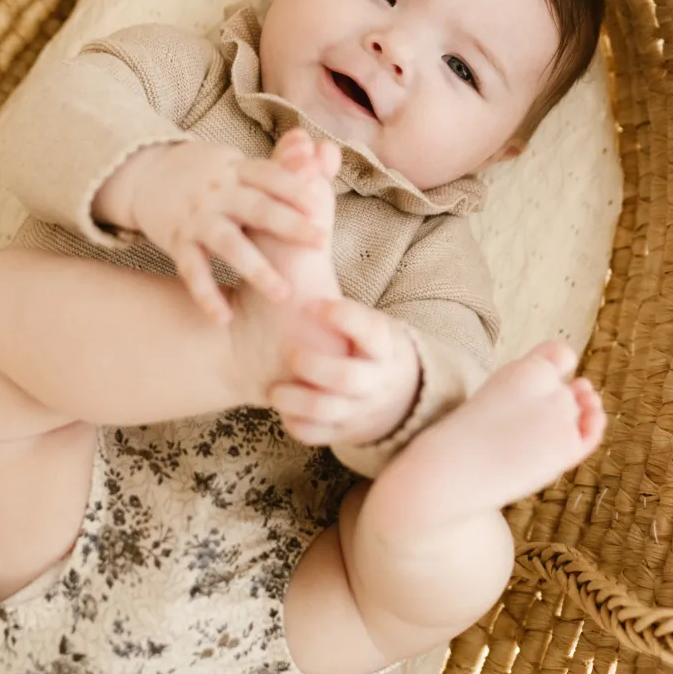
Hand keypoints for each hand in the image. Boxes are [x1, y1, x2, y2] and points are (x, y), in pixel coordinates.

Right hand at [106, 137, 328, 323]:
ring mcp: (197, 217)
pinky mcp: (177, 241)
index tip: (321, 203)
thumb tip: (330, 153)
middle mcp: (219, 192)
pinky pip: (193, 271)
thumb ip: (280, 166)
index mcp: (239, 171)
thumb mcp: (239, 165)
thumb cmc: (211, 176)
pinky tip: (224, 318)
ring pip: (229, 243)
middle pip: (257, 207)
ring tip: (282, 294)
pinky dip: (207, 295)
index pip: (271, 174)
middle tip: (321, 243)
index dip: (295, 187)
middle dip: (290, 224)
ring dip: (256, 269)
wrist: (146, 174)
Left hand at [270, 298, 420, 449]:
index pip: (369, 331)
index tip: (313, 304)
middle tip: (287, 350)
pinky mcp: (344, 431)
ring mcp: (361, 409)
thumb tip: (310, 238)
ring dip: (298, 400)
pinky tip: (283, 410)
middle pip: (347, 377)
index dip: (343, 318)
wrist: (399, 395)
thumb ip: (341, 295)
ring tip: (272, 391)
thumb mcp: (370, 321)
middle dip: (315, 365)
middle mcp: (376, 380)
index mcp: (384, 345)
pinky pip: (318, 435)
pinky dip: (298, 425)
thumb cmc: (368, 345)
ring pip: (329, 410)